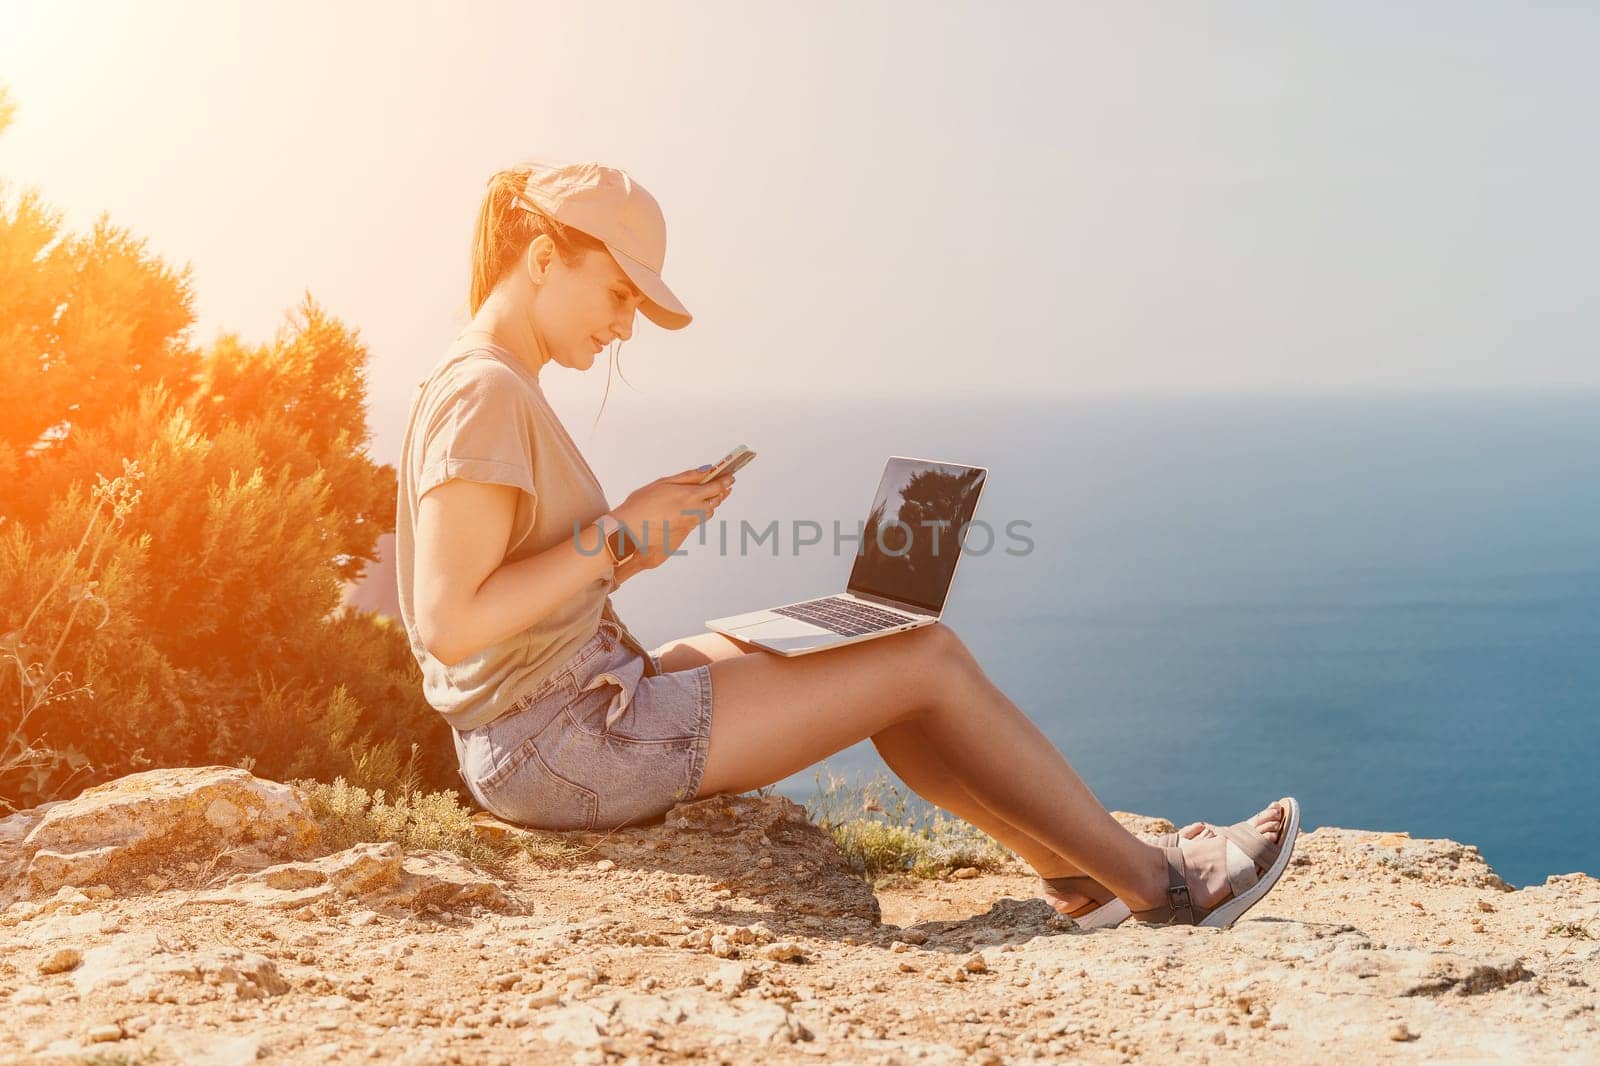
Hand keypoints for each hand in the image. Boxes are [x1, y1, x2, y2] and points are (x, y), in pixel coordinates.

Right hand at [611, 465, 734, 570]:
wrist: (630, 530)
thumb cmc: (641, 503)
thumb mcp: (663, 483)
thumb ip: (687, 477)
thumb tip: (706, 470)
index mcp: (689, 496)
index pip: (716, 487)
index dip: (725, 481)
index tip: (731, 476)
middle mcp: (693, 511)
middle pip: (715, 501)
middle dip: (722, 492)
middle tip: (726, 485)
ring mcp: (689, 522)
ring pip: (708, 512)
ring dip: (713, 503)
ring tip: (714, 495)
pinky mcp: (683, 531)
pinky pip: (698, 520)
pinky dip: (702, 512)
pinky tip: (697, 508)